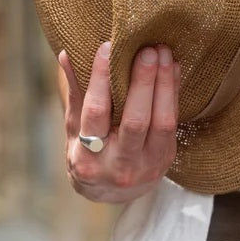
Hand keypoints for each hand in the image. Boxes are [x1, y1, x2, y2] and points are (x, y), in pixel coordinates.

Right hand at [58, 41, 181, 202]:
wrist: (113, 193)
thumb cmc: (89, 154)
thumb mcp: (75, 130)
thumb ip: (75, 94)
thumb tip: (65, 55)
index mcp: (87, 158)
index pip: (95, 112)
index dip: (102, 79)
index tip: (108, 47)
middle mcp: (118, 165)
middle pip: (135, 120)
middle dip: (143, 81)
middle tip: (147, 50)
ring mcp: (146, 166)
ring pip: (161, 122)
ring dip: (165, 84)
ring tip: (164, 53)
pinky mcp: (166, 160)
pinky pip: (174, 124)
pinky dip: (173, 94)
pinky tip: (173, 69)